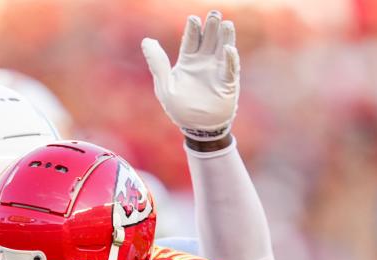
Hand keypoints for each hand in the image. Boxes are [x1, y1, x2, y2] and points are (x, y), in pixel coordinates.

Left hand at [142, 10, 238, 140]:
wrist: (196, 128)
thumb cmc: (179, 108)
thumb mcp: (165, 86)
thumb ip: (157, 63)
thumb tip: (146, 40)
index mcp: (188, 61)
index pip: (191, 40)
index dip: (193, 29)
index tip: (193, 19)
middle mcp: (204, 62)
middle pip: (209, 39)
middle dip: (212, 27)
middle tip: (214, 14)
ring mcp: (217, 70)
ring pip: (222, 48)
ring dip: (225, 36)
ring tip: (225, 23)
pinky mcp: (227, 82)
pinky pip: (230, 68)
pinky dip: (230, 59)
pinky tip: (228, 50)